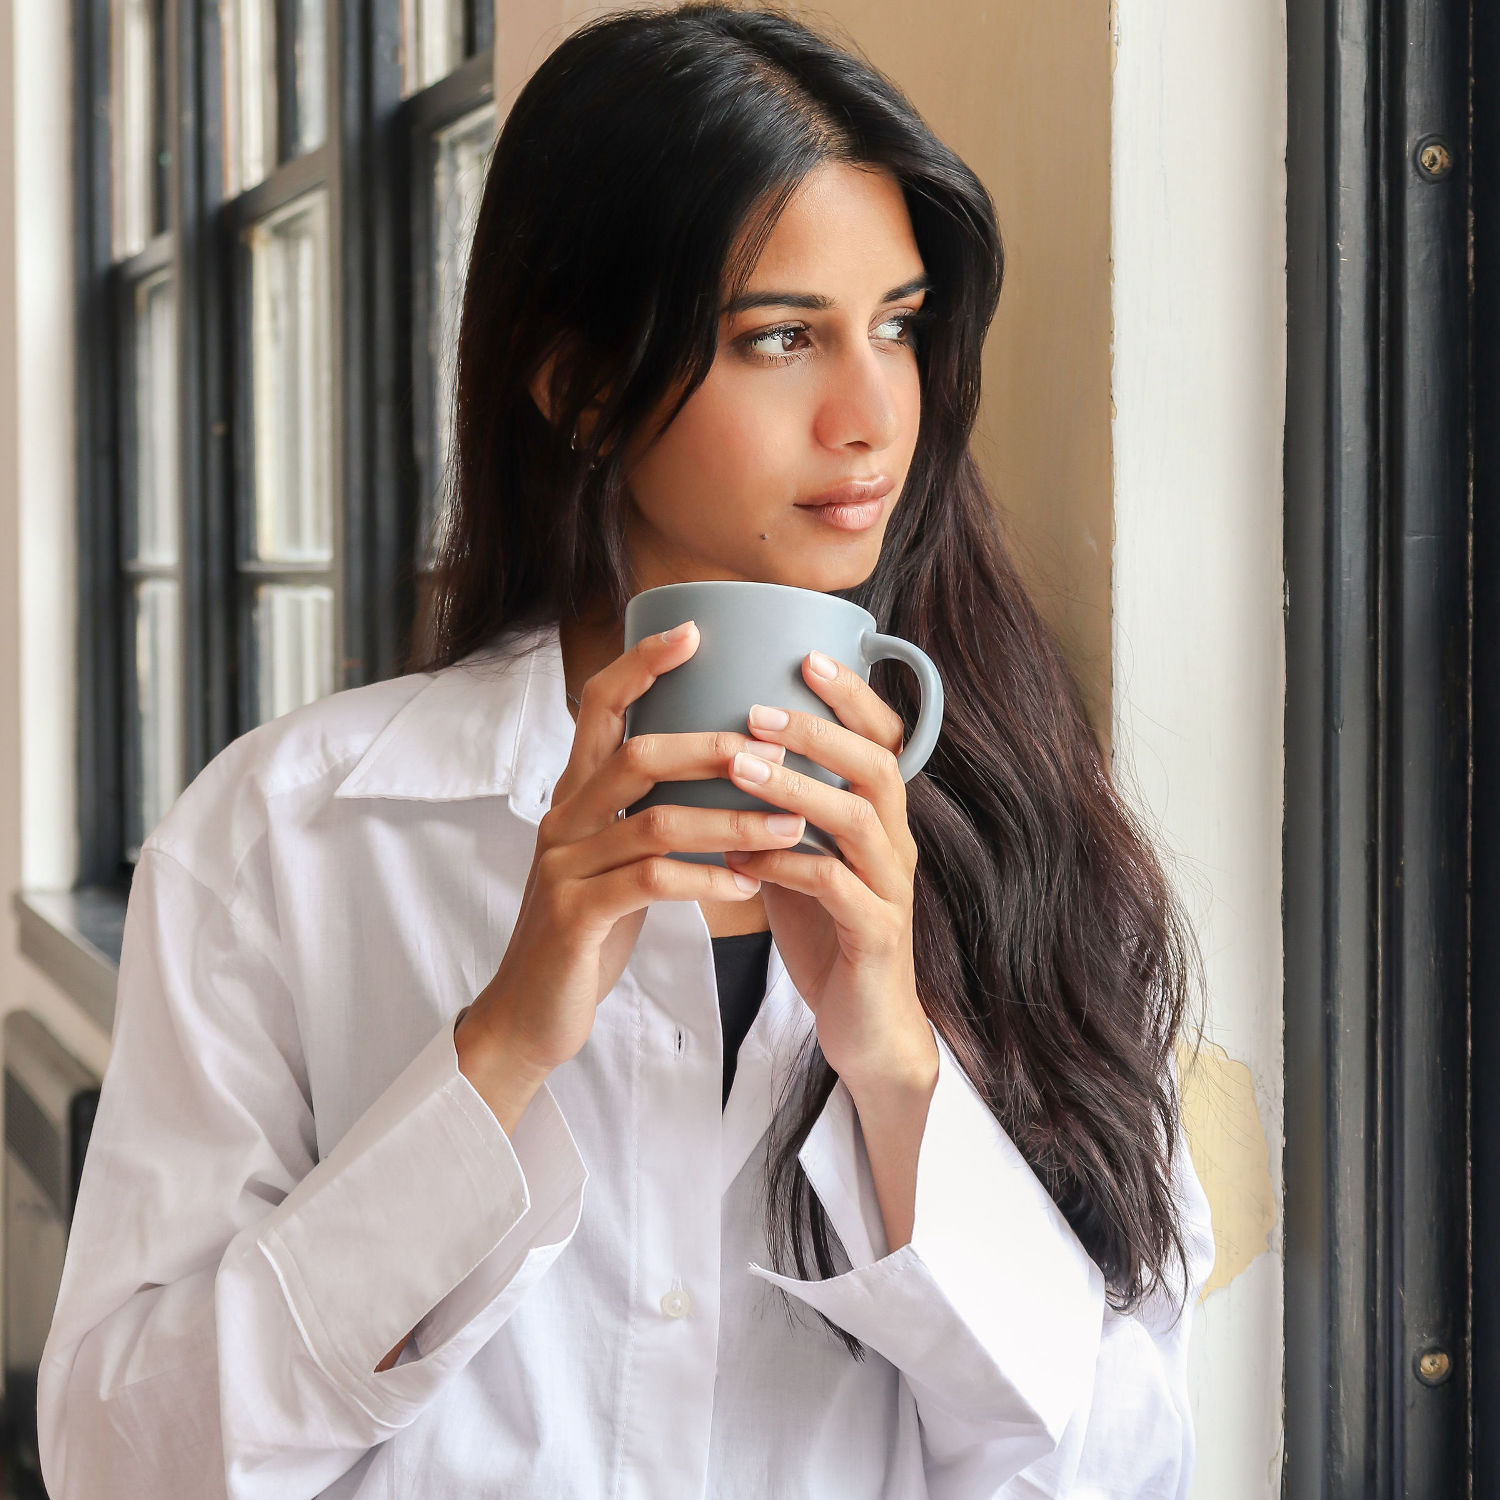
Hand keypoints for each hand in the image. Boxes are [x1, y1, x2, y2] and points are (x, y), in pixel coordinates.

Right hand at [458, 620, 807, 1087]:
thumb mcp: (614, 860)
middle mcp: (563, 820)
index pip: (599, 707)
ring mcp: (564, 867)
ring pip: (655, 822)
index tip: (693, 631)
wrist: (530, 1015)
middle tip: (779, 755)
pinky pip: (649, 883)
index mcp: (574, 797)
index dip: (642, 665)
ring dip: (731, 822)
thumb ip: (648, 813)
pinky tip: (749, 887)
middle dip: (713, 749)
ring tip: (789, 827)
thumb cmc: (589, 933)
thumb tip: (719, 768)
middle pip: (637, 756)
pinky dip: (706, 880)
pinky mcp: (575, 916)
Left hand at [721, 650, 937, 1095]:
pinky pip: (836, 887)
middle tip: (755, 711)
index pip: (884, 739)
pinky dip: (786, 865)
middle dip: (817, 732)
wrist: (865, 1027)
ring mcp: (891, 889)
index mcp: (881, 818)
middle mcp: (896, 844)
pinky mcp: (876, 936)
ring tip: (739, 768)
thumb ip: (781, 806)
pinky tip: (741, 857)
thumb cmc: (827, 930)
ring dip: (796, 788)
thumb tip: (724, 744)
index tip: (805, 656)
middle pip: (877, 766)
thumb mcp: (803, 854)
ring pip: (858, 820)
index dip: (852, 696)